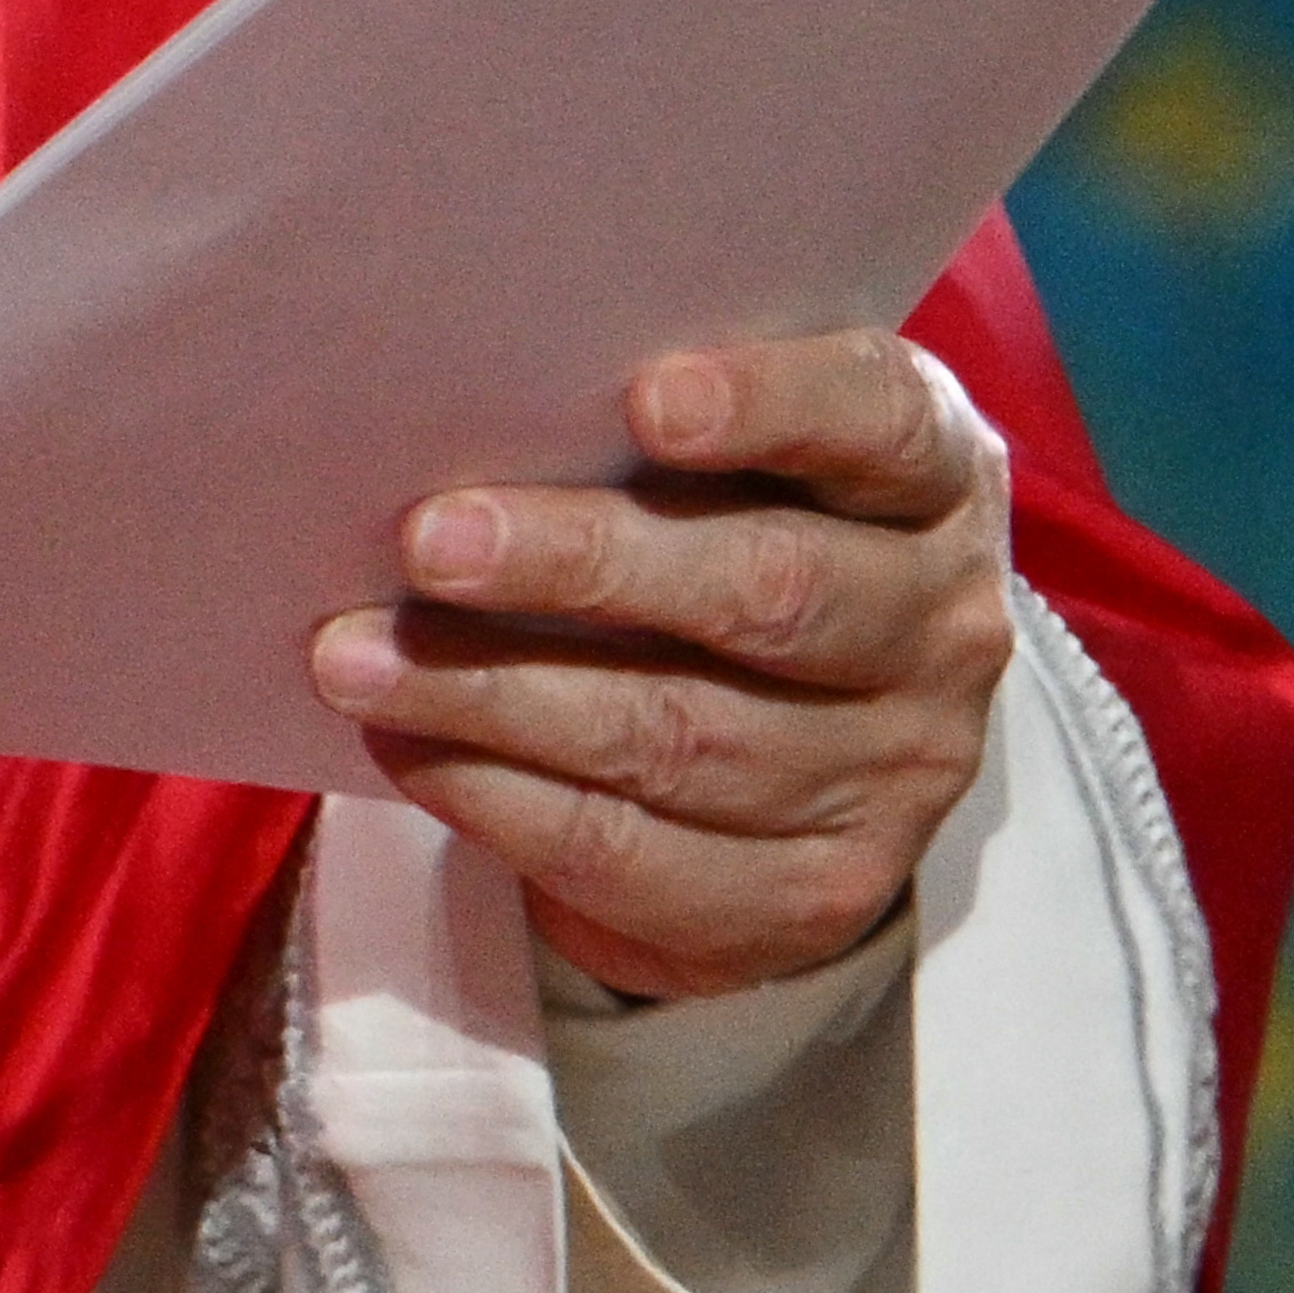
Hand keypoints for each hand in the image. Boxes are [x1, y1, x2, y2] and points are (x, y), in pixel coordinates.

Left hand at [307, 330, 1010, 1000]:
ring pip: (680, 737)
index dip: (773, 405)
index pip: (878, 419)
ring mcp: (893, 774)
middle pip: (768, 591)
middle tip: (429, 540)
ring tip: (354, 657)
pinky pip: (637, 854)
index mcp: (931, 476)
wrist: (802, 746)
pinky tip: (406, 745)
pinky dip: (499, 799)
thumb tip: (450, 399)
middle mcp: (939, 625)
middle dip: (584, 564)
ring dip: (495, 695)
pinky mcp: (815, 894)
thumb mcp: (731, 457)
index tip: (644, 398)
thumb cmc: (723, 528)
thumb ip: (636, 419)